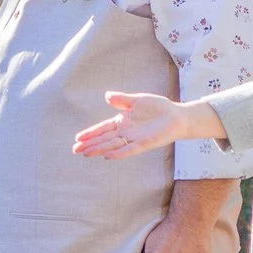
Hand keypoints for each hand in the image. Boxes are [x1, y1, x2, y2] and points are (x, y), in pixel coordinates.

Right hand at [74, 92, 213, 159]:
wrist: (177, 116)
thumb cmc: (159, 107)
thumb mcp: (138, 100)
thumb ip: (122, 99)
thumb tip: (106, 96)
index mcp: (122, 121)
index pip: (103, 128)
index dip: (91, 133)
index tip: (78, 138)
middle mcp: (126, 132)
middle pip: (104, 139)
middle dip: (90, 144)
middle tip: (75, 150)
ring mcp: (134, 139)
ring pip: (113, 145)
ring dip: (100, 149)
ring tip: (86, 154)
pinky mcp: (145, 143)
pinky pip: (129, 149)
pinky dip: (119, 153)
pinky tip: (108, 157)